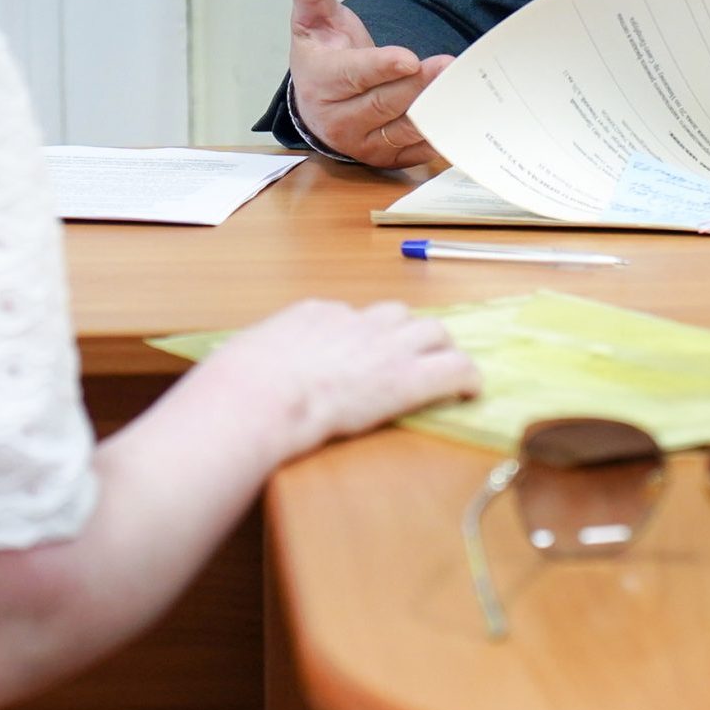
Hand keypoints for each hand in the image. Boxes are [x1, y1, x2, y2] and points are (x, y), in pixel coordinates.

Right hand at [203, 299, 481, 461]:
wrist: (261, 395)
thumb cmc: (239, 383)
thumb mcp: (244, 357)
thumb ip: (258, 357)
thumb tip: (245, 368)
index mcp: (314, 314)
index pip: (348, 315)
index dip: (358, 337)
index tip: (356, 358)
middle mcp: (355, 321)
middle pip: (396, 314)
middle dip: (405, 333)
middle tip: (408, 358)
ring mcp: (385, 347)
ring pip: (432, 330)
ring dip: (439, 348)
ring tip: (443, 369)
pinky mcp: (407, 377)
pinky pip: (453, 367)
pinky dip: (465, 377)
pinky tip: (471, 390)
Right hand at [287, 0, 454, 169]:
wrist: (320, 99)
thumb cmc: (323, 54)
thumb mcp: (313, 17)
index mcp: (320, 81)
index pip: (354, 75)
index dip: (382, 67)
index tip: (409, 58)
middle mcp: (337, 119)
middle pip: (384, 102)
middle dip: (418, 84)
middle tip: (448, 65)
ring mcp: (361, 142)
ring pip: (402, 129)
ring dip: (432, 111)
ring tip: (457, 88)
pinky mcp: (383, 157)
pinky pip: (414, 151)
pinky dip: (436, 137)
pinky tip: (456, 118)